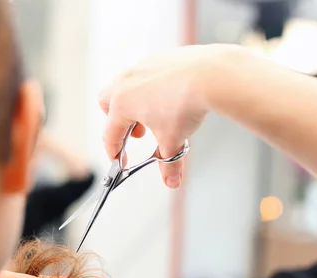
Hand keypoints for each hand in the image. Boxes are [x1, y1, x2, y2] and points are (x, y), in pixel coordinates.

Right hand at [98, 44, 237, 187]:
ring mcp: (142, 67)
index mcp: (122, 104)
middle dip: (117, 121)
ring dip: (134, 103)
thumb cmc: (185, 104)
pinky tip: (169, 97)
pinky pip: (147, 74)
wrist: (209, 76)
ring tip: (153, 116)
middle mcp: (127, 82)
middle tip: (136, 134)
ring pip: (125, 84)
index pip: (110, 133)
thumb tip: (171, 180)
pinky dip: (151, 88)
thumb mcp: (173, 141)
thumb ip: (169, 164)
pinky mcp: (160, 58)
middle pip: (107, 102)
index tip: (121, 160)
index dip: (114, 151)